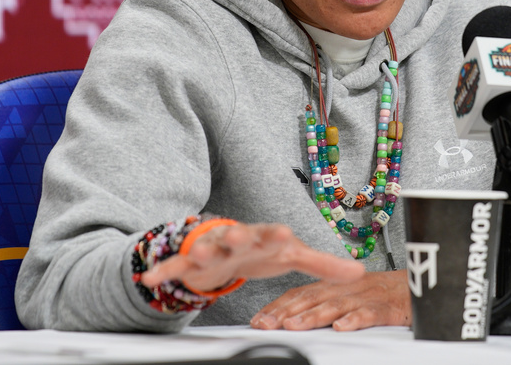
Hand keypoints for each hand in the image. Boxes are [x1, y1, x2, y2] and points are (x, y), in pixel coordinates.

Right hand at [139, 222, 364, 293]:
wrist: (225, 246)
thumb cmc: (261, 250)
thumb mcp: (291, 258)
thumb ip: (323, 265)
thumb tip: (360, 272)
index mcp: (263, 237)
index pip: (272, 234)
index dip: (278, 235)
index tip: (286, 233)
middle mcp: (237, 239)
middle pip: (240, 236)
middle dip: (241, 236)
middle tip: (240, 235)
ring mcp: (212, 250)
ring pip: (207, 249)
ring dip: (203, 250)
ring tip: (199, 253)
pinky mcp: (190, 263)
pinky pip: (174, 267)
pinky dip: (162, 271)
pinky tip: (150, 277)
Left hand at [250, 269, 410, 330]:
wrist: (429, 282)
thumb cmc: (390, 293)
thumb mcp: (355, 296)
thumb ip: (330, 304)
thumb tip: (299, 320)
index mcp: (339, 284)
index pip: (303, 292)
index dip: (280, 305)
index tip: (260, 319)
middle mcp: (350, 287)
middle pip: (314, 297)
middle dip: (287, 311)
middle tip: (267, 324)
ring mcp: (369, 296)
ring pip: (337, 304)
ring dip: (313, 315)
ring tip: (294, 325)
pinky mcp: (390, 306)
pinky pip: (370, 312)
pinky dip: (355, 319)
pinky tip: (342, 327)